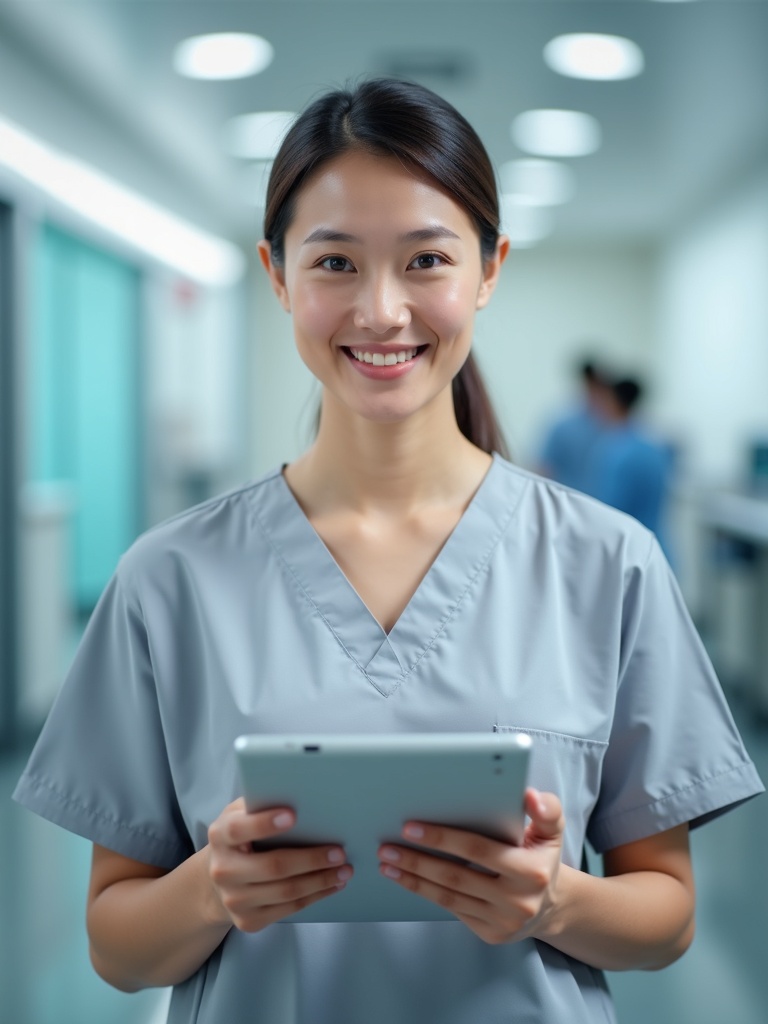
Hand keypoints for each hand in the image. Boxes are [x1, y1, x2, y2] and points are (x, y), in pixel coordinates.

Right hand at [207, 798, 352, 931]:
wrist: (218, 878)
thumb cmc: (241, 836)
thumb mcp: (241, 813)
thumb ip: (261, 804)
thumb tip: (302, 795)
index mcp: (220, 835)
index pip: (239, 829)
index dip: (264, 823)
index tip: (293, 815)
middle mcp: (223, 870)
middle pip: (272, 866)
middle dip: (310, 859)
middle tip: (340, 851)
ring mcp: (234, 899)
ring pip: (286, 892)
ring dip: (320, 881)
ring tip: (345, 870)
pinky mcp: (248, 921)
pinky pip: (289, 909)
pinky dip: (315, 896)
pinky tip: (333, 885)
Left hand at [377, 788, 563, 944]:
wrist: (551, 905)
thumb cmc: (542, 857)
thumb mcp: (552, 830)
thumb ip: (546, 809)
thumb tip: (529, 795)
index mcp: (530, 870)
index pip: (477, 850)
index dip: (442, 838)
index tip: (410, 827)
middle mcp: (517, 900)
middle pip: (456, 876)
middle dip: (417, 860)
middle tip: (386, 846)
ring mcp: (502, 921)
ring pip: (449, 897)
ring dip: (414, 879)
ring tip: (387, 863)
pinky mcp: (490, 934)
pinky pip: (452, 909)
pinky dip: (426, 893)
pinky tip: (406, 879)